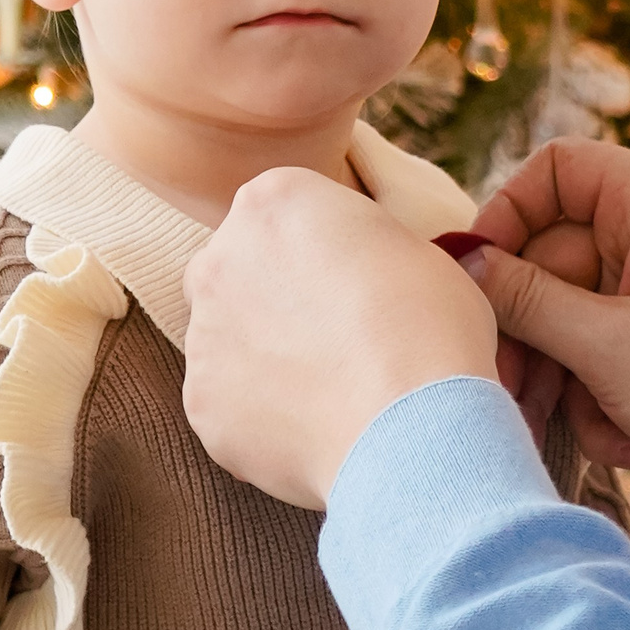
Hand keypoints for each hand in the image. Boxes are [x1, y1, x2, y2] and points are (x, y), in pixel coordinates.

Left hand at [183, 167, 496, 508]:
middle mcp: (219, 257)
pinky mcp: (200, 403)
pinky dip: (262, 416)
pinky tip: (314, 427)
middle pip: (238, 271)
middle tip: (334, 334)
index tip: (355, 280)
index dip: (322, 249)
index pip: (284, 213)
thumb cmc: (429, 328)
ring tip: (331, 390)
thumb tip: (372, 271)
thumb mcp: (417, 253)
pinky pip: (229, 404)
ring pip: (229, 341)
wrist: (410, 427)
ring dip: (266, 359)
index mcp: (273, 201)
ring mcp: (203, 334)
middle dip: (273, 297)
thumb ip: (369, 249)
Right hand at [469, 139, 629, 581]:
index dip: (509, 211)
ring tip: (590, 425)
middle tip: (509, 385)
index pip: (560, 167)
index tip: (478, 272)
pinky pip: (601, 354)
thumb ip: (527, 300)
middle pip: (553, 255)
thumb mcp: (609, 347)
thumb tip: (460, 261)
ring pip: (570, 315)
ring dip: (568, 378)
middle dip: (533, 329)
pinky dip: (603, 399)